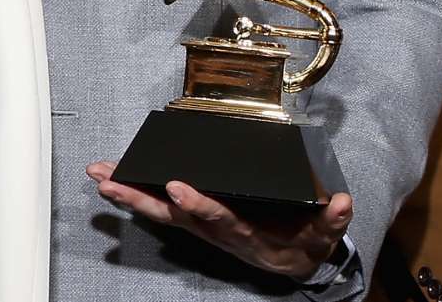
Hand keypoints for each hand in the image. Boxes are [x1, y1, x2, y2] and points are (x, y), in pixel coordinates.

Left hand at [85, 161, 350, 278]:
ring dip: (128, 194)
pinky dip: (137, 194)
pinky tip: (114, 181)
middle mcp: (216, 230)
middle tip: (110, 183)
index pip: (220, 218)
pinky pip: (162, 209)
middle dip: (140, 199)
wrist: (293, 264)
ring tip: (99, 176)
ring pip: (160, 212)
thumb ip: (331, 222)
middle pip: (173, 215)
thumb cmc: (303, 243)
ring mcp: (202, 227)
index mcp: (245, 232)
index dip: (200, 205)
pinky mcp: (197, 221)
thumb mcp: (323, 236)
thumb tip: (342, 203)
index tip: (179, 187)